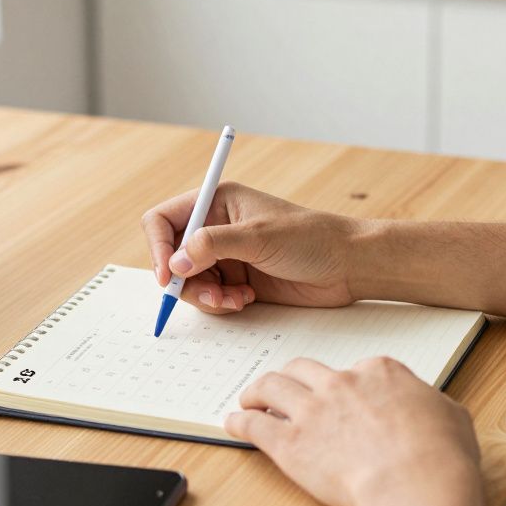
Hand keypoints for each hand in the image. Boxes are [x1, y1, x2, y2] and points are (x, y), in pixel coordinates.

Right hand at [142, 182, 361, 313]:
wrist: (347, 265)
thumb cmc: (310, 238)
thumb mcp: (258, 237)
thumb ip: (212, 245)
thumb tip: (175, 263)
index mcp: (217, 202)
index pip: (164, 220)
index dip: (158, 248)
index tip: (167, 276)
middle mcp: (216, 227)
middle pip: (172, 257)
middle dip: (185, 280)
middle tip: (210, 294)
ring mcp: (226, 256)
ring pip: (190, 282)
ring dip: (205, 296)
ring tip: (234, 299)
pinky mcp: (238, 280)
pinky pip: (210, 297)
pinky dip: (221, 303)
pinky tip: (246, 299)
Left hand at [224, 356, 481, 505]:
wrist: (416, 483)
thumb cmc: (440, 457)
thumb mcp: (452, 417)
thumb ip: (432, 407)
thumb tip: (431, 411)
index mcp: (381, 373)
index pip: (357, 368)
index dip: (349, 383)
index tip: (345, 394)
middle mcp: (342, 383)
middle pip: (305, 369)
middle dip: (293, 376)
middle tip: (285, 385)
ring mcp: (312, 411)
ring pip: (272, 386)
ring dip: (257, 390)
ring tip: (249, 398)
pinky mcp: (290, 443)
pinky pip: (255, 426)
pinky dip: (240, 422)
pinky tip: (233, 423)